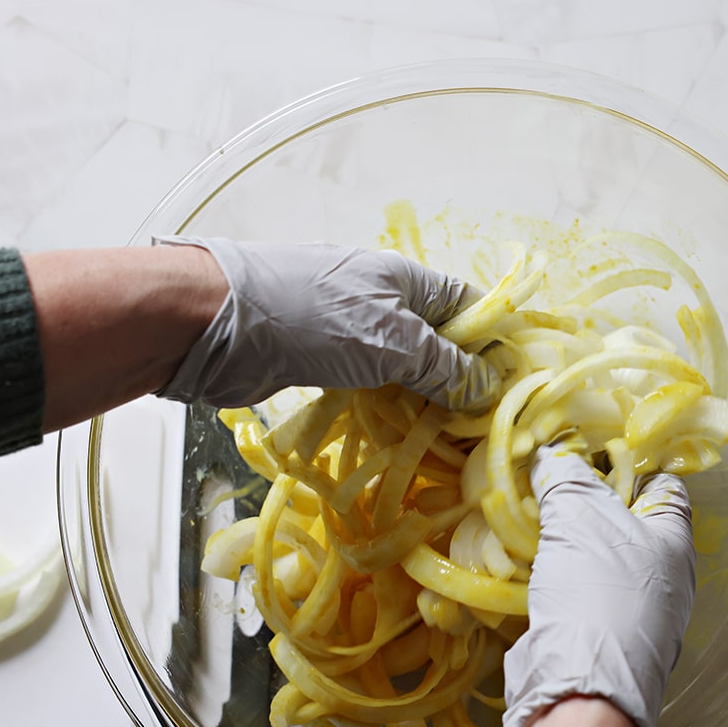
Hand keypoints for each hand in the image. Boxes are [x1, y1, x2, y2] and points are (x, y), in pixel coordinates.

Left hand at [152, 237, 499, 410]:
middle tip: (480, 431)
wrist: (215, 325)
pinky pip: (370, 389)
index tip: (511, 391)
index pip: (469, 307)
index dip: (493, 345)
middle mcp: (382, 302)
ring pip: (403, 372)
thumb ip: (443, 365)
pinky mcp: (323, 363)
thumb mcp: (391, 339)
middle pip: (438, 344)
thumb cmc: (308, 316)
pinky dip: (385, 412)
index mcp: (406, 281)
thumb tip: (487, 387)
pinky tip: (399, 441)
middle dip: (460, 384)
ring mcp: (350, 333)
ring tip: (447, 445)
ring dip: (422, 405)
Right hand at [484, 445, 695, 726]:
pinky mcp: (595, 635)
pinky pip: (572, 590)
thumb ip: (564, 477)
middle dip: (582, 499)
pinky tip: (521, 560)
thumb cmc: (597, 591)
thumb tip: (548, 454)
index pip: (660, 482)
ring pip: (592, 557)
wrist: (580, 688)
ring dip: (560, 539)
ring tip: (525, 513)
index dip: (625, 460)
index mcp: (674, 540)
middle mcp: (660, 575)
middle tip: (543, 478)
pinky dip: (549, 573)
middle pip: (621, 519)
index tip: (583, 448)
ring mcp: (630, 609)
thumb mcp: (579, 515)